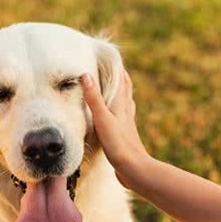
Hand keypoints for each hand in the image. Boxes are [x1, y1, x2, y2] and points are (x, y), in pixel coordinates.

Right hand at [80, 69, 150, 187]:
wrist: (135, 169)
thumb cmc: (119, 144)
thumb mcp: (103, 120)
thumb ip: (94, 98)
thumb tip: (85, 74)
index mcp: (121, 104)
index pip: (121, 77)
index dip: (115, 64)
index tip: (107, 52)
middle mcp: (126, 110)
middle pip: (125, 86)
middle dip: (118, 74)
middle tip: (110, 64)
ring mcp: (127, 122)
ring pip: (125, 100)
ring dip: (120, 89)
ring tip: (113, 84)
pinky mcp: (126, 133)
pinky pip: (123, 114)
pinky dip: (120, 107)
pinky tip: (118, 113)